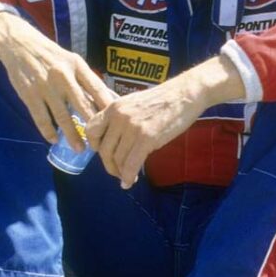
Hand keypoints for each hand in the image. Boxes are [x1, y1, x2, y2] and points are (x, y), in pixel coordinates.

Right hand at [0, 12, 113, 148]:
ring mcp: (45, 86)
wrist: (20, 45)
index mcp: (77, 66)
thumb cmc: (53, 57)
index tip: (115, 124)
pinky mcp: (29, 94)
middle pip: (82, 105)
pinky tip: (53, 140)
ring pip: (62, 116)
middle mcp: (63, 75)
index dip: (107, 108)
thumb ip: (88, 80)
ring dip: (72, 135)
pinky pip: (41, 118)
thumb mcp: (73, 61)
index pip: (97, 89)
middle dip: (92, 126)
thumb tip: (110, 101)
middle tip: (100, 143)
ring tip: (80, 148)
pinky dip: (48, 131)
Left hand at [86, 55, 244, 188]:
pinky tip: (129, 182)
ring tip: (127, 177)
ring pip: (118, 159)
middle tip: (117, 171)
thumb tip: (113, 140)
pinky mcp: (147, 138)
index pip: (90, 130)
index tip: (104, 152)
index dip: (95, 145)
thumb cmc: (163, 99)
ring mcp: (132, 128)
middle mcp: (119, 117)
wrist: (185, 94)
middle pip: (104, 150)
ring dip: (120, 173)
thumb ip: (120, 118)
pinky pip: (131, 164)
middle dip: (109, 165)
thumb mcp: (134, 102)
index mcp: (114, 107)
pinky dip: (128, 177)